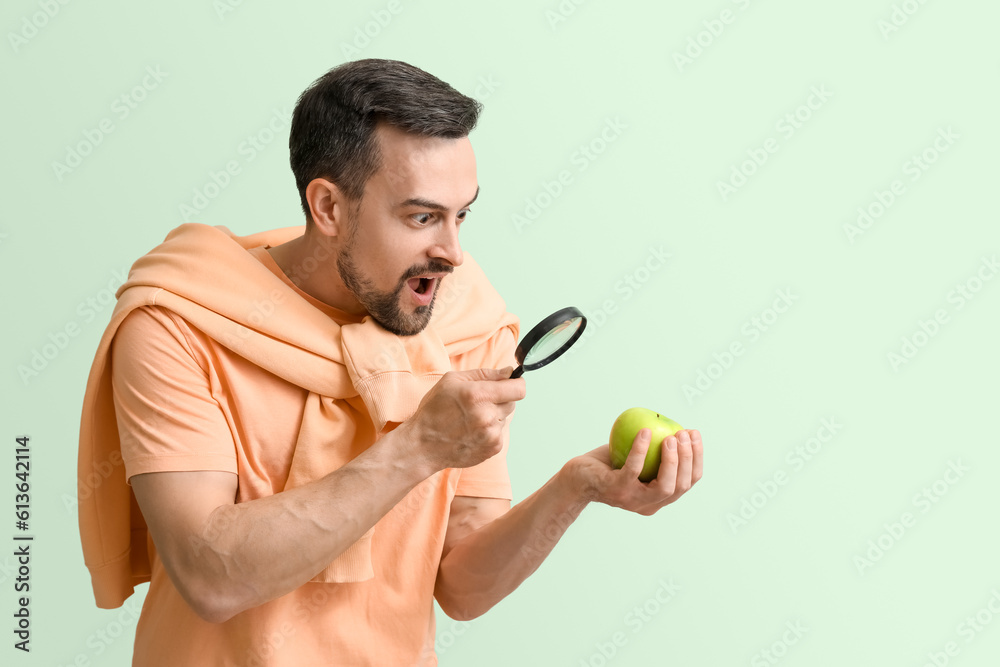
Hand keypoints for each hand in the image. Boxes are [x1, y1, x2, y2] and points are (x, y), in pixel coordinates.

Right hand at [403, 367, 525, 472]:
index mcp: (478, 395)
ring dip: (494, 415)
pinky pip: (500, 432)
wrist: (423, 445)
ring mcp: (492, 434)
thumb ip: (485, 374)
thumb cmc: (434, 410)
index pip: (519, 388)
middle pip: (512, 402)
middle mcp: (488, 416)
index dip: (516, 383)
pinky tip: (472, 431)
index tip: (510, 383)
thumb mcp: (452, 381)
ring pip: (505, 417)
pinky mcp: (493, 448)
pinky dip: (490, 430)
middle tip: (479, 403)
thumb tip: (509, 372)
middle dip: (500, 399)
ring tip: (471, 419)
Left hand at [569, 429, 702, 515]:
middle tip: (683, 433)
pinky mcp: (616, 490)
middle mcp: (649, 504)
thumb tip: (676, 425)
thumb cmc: (608, 464)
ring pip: (664, 486)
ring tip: (670, 437)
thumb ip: (655, 449)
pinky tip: (644, 432)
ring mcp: (633, 500)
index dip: (696, 459)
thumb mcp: (635, 457)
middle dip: (688, 459)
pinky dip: (640, 451)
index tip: (695, 435)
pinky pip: (633, 470)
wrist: (576, 478)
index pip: (687, 483)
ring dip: (672, 460)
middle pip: (680, 486)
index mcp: (658, 498)